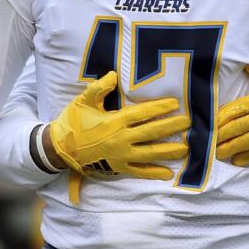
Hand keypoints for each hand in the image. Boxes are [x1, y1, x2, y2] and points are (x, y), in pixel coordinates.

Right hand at [49, 71, 187, 180]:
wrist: (59, 149)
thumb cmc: (73, 123)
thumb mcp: (83, 102)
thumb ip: (99, 88)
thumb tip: (114, 75)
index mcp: (114, 122)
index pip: (142, 113)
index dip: (160, 108)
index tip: (175, 104)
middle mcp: (121, 140)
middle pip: (152, 132)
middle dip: (172, 127)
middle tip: (188, 123)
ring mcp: (121, 156)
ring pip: (150, 154)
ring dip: (169, 151)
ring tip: (186, 148)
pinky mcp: (118, 169)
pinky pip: (139, 172)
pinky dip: (154, 173)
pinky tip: (169, 173)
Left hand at [216, 64, 248, 166]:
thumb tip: (246, 67)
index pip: (235, 109)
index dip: (221, 117)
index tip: (211, 121)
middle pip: (236, 127)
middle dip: (220, 135)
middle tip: (208, 140)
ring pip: (245, 142)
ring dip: (229, 148)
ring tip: (217, 152)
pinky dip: (247, 157)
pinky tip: (237, 160)